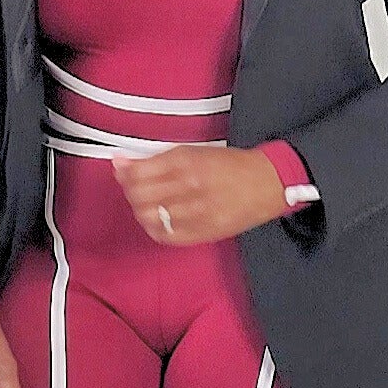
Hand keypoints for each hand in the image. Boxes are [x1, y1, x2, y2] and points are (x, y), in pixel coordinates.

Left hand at [110, 145, 287, 244]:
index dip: (124, 174)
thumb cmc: (229, 165)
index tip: (123, 171)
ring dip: (140, 210)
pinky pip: (165, 235)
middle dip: (130, 191)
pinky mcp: (202, 232)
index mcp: (186, 161)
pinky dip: (154, 228)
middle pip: (139, 196)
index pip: (138, 173)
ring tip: (147, 204)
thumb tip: (121, 162)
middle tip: (134, 188)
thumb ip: (157, 158)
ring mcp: (196, 212)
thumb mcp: (193, 152)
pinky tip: (158, 220)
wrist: (266, 183)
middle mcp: (189, 186)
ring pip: (148, 217)